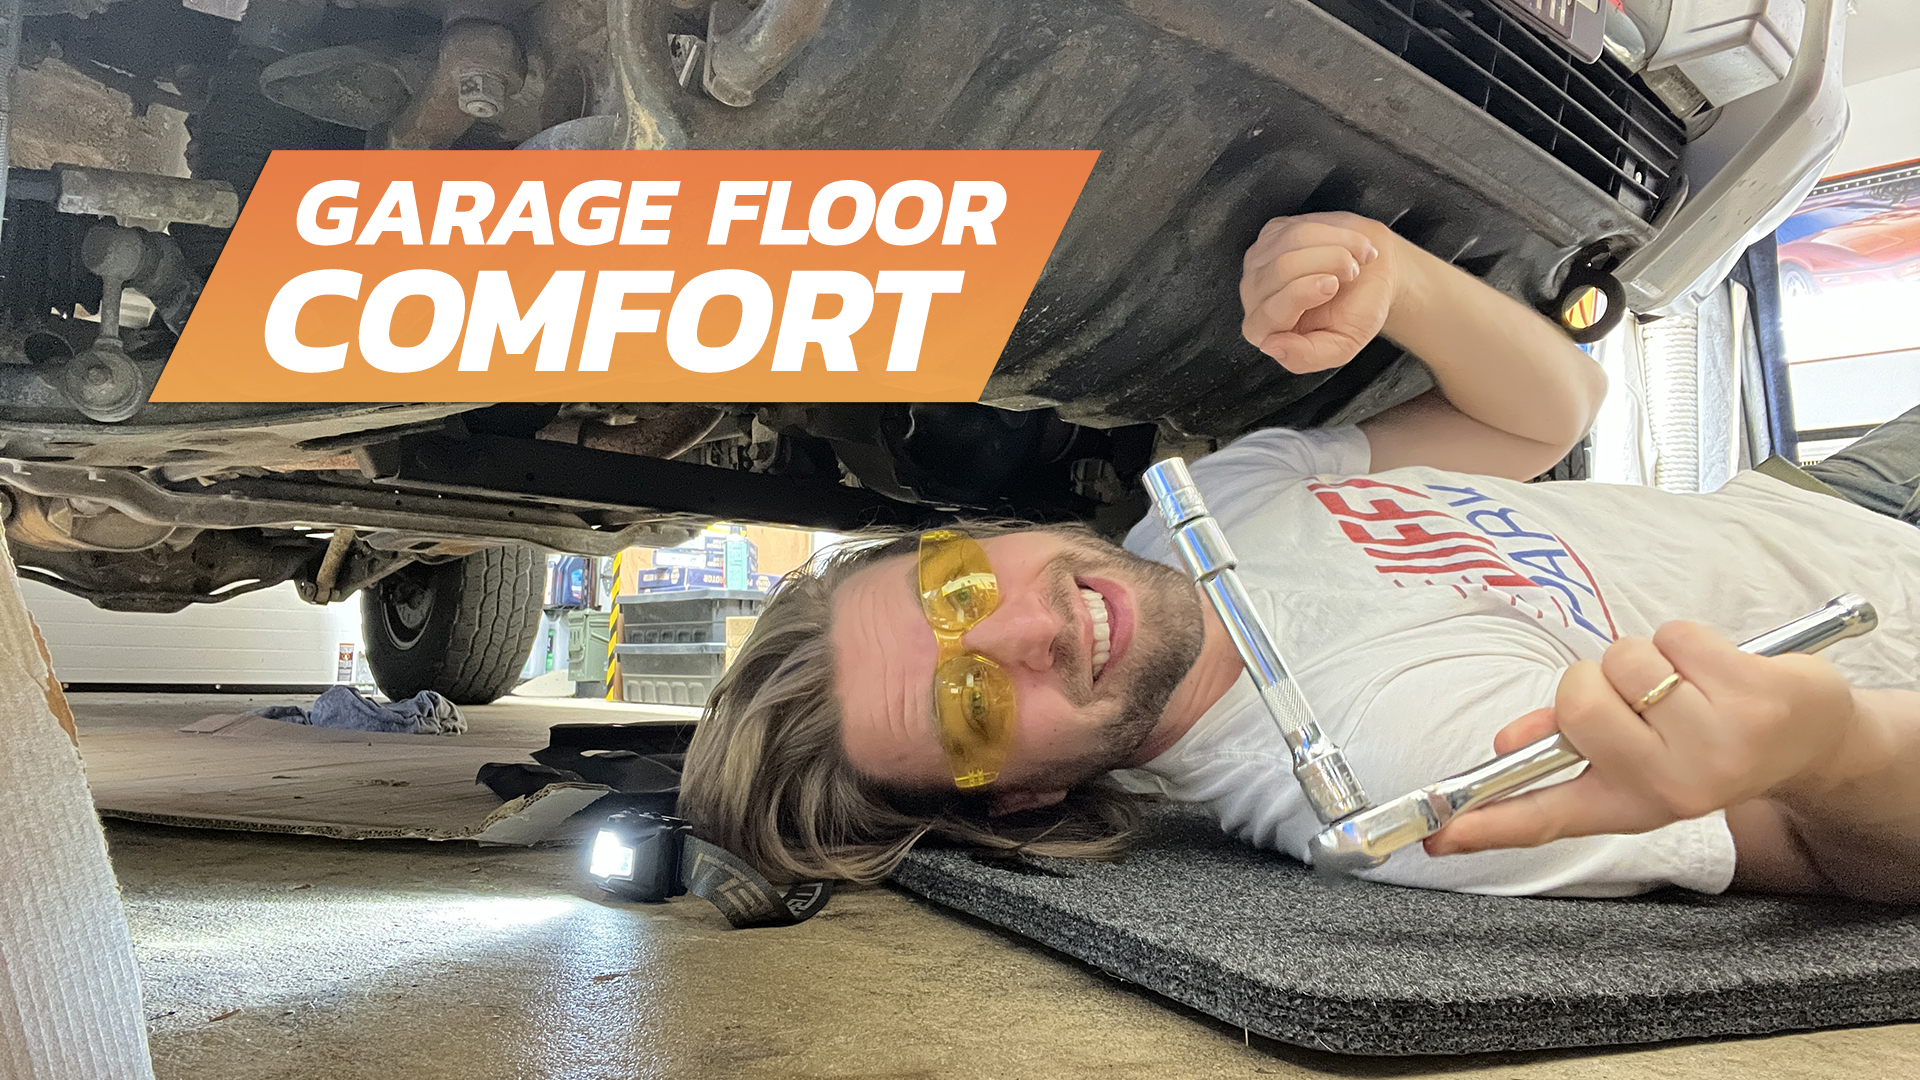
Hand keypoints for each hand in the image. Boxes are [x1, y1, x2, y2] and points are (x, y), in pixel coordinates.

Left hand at [1239, 212, 1399, 372]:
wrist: (1376, 277)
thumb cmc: (1357, 313)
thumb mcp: (1341, 346)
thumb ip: (1306, 357)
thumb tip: (1270, 345)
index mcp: (1264, 331)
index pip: (1268, 314)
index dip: (1301, 294)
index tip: (1332, 284)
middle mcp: (1253, 296)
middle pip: (1282, 269)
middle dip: (1328, 264)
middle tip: (1352, 272)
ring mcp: (1259, 262)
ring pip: (1291, 243)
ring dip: (1336, 248)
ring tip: (1355, 261)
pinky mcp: (1272, 234)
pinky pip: (1299, 228)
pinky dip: (1334, 234)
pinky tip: (1348, 246)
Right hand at [1425, 620, 1857, 855]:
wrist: (1811, 741)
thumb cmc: (1706, 740)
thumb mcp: (1639, 758)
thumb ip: (1569, 748)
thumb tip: (1506, 742)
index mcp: (1630, 804)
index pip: (1547, 818)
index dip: (1489, 824)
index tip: (1437, 837)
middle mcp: (1669, 786)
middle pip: (1577, 702)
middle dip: (1596, 679)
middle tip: (1638, 697)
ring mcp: (1713, 746)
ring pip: (1624, 661)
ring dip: (1648, 657)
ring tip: (1687, 686)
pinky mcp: (1751, 700)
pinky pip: (1673, 637)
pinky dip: (1688, 638)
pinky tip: (1719, 669)